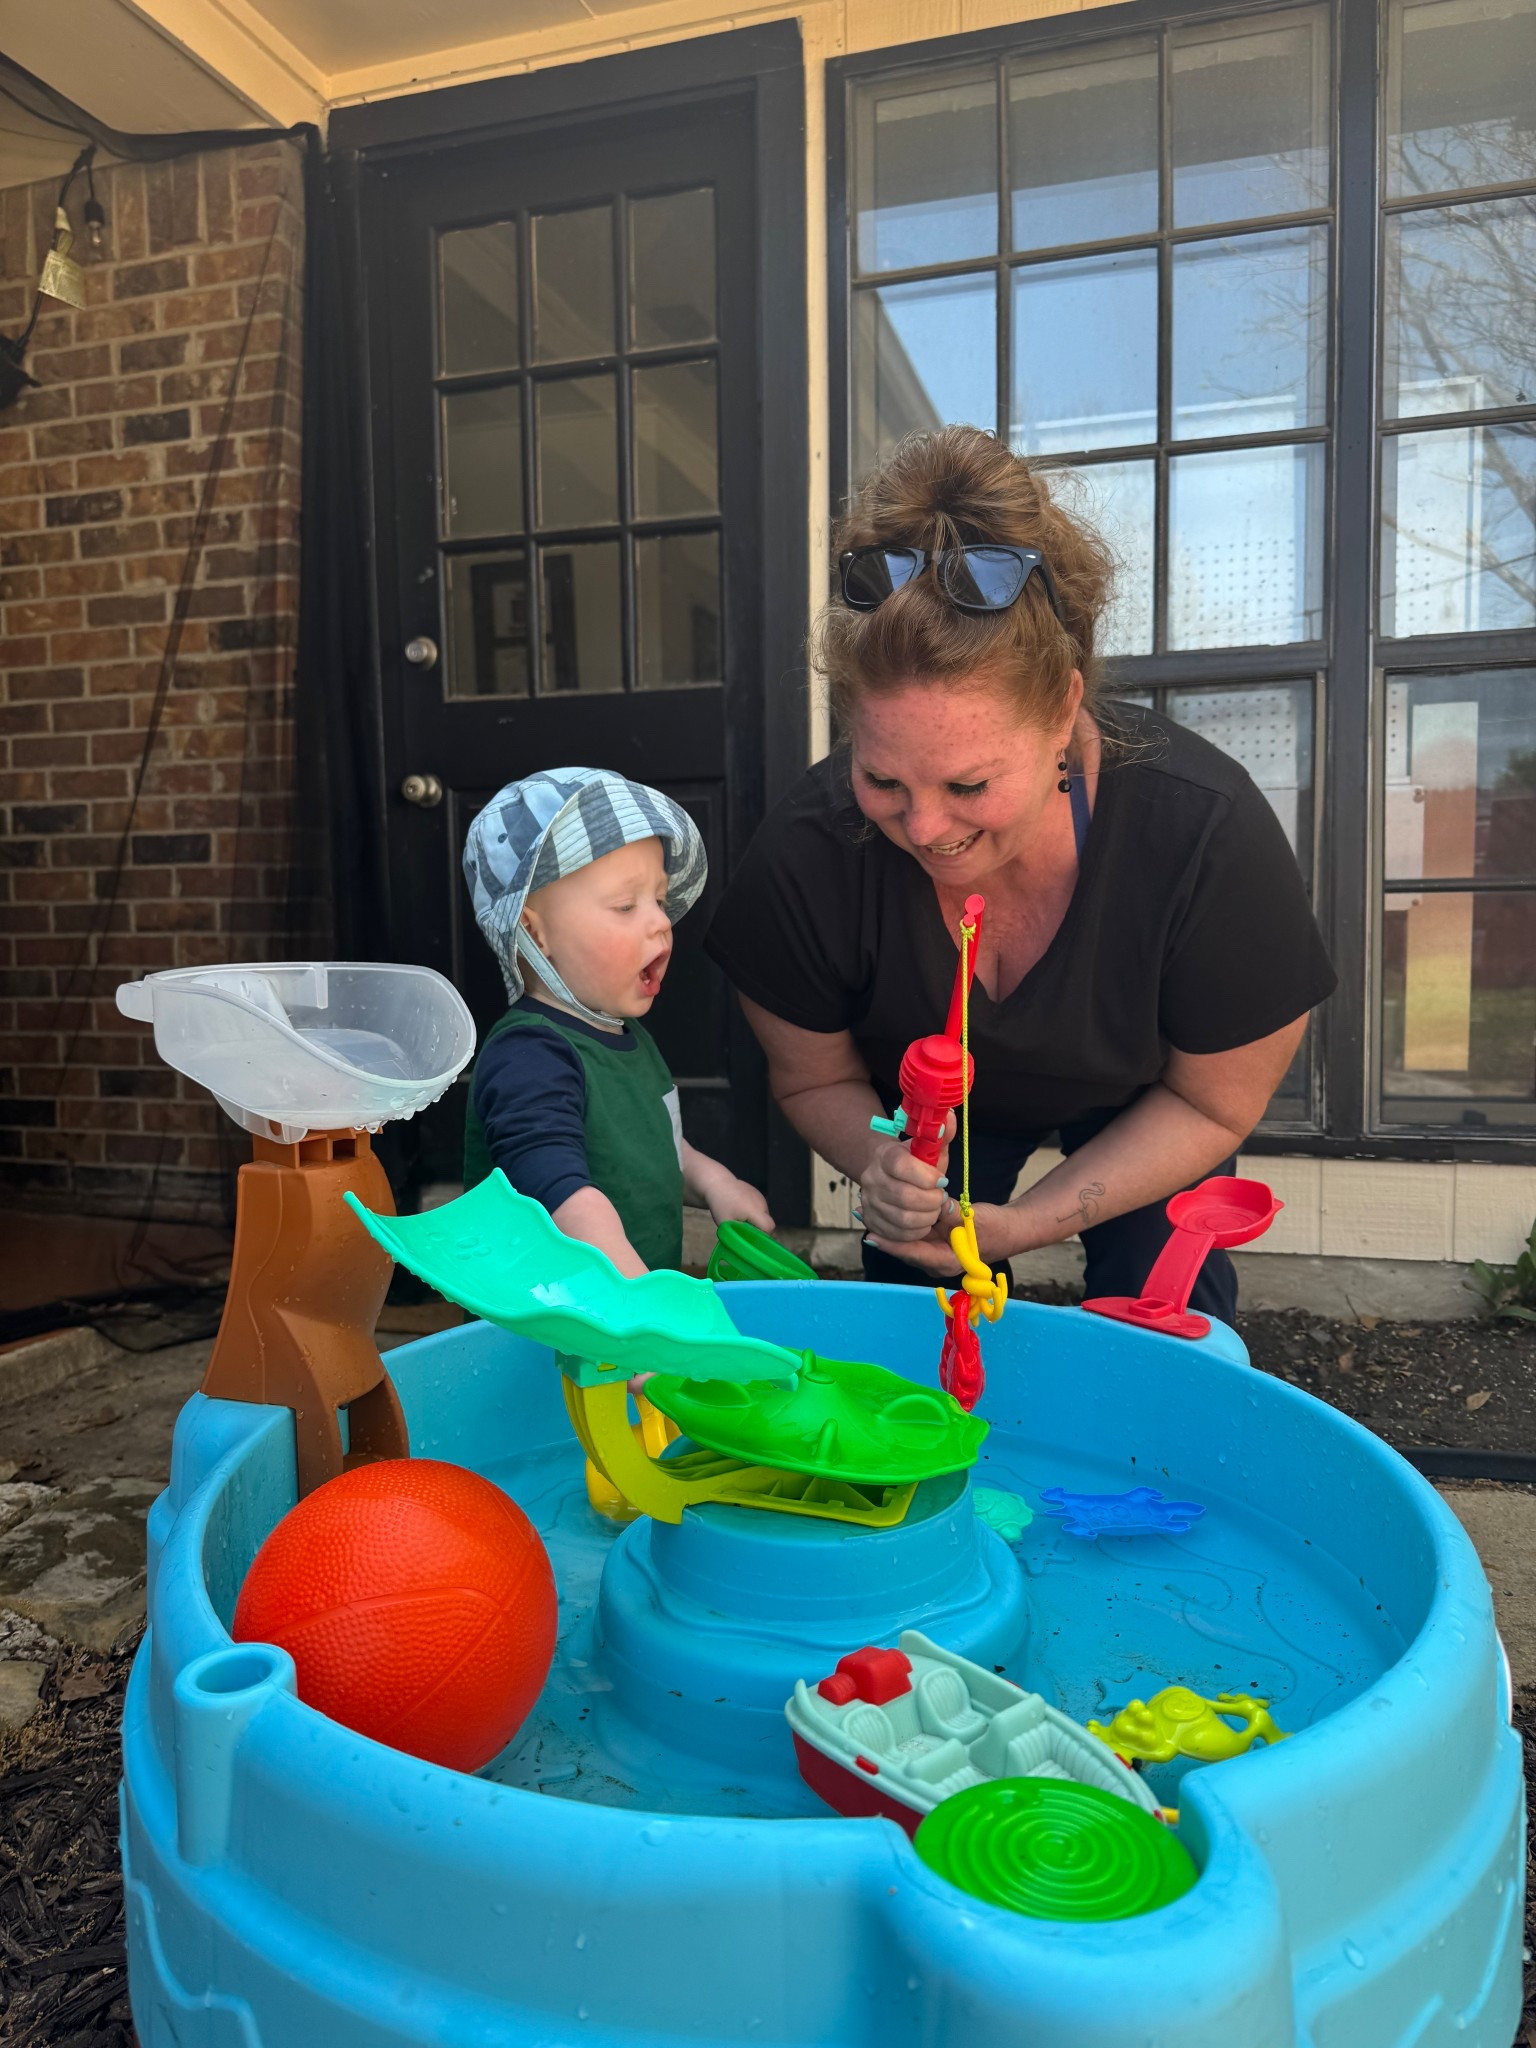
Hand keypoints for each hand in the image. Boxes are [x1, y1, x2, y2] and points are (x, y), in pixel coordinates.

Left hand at [706, 1175, 774, 1233]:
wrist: (717, 1183)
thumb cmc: (720, 1205)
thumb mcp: (726, 1224)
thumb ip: (739, 1234)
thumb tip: (747, 1246)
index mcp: (755, 1210)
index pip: (769, 1227)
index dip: (764, 1236)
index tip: (752, 1239)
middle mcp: (762, 1203)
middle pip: (767, 1222)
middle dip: (758, 1229)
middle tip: (743, 1231)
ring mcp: (761, 1197)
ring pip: (764, 1215)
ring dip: (756, 1221)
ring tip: (740, 1219)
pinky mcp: (758, 1193)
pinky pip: (760, 1208)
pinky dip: (754, 1213)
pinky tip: (741, 1210)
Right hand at [856, 1125, 952, 1245]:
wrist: (891, 1174)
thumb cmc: (917, 1162)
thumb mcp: (930, 1147)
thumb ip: (941, 1133)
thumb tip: (948, 1116)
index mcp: (886, 1155)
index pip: (902, 1165)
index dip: (927, 1176)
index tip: (942, 1180)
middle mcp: (871, 1178)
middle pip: (905, 1196)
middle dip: (932, 1201)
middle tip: (941, 1198)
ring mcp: (868, 1201)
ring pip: (903, 1219)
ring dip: (927, 1218)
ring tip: (934, 1210)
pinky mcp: (871, 1221)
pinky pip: (897, 1235)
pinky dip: (916, 1232)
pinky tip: (923, 1221)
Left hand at [868, 1199, 1011, 1277]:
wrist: (1010, 1230)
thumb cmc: (995, 1227)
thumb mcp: (971, 1219)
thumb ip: (949, 1213)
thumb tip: (932, 1203)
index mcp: (945, 1261)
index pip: (912, 1253)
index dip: (890, 1243)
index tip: (870, 1234)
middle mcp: (936, 1262)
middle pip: (903, 1249)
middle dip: (883, 1234)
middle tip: (862, 1216)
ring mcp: (934, 1254)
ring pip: (906, 1242)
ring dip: (889, 1228)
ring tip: (866, 1213)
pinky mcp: (935, 1243)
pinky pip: (913, 1236)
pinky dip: (901, 1225)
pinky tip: (886, 1211)